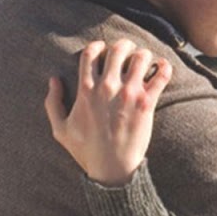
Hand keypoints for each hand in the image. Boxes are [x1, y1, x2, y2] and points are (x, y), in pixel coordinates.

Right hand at [44, 39, 173, 185]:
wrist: (112, 169)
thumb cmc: (86, 150)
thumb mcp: (60, 129)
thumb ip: (52, 103)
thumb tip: (53, 80)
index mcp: (86, 90)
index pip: (91, 53)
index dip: (98, 46)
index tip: (103, 49)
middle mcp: (107, 87)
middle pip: (118, 49)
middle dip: (123, 46)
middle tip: (127, 51)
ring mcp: (129, 94)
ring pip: (141, 57)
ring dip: (143, 55)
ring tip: (144, 60)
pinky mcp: (146, 103)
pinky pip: (161, 75)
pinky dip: (164, 66)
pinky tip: (162, 67)